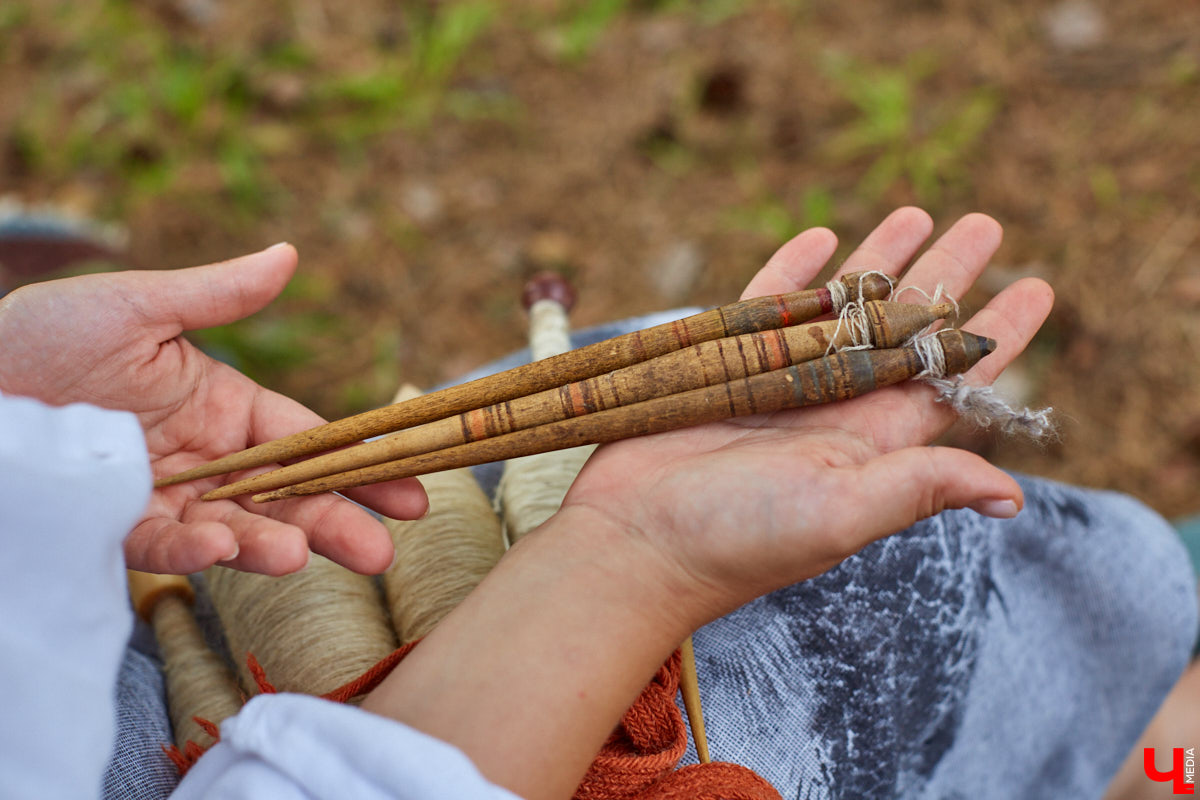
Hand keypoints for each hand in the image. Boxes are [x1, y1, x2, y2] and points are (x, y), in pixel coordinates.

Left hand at [0, 245, 427, 574]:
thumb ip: (218, 294)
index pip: (306, 438)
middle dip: (336, 520)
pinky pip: (163, 543)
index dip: (358, 461)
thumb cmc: (43, 332)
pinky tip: (223, 547)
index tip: (409, 487)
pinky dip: (194, 549)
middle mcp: (204, 457)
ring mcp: (163, 496)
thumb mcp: (137, 305)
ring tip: (303, 555)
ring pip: (234, 528)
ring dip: (272, 543)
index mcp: (220, 404)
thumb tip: (291, 254)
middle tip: (382, 551)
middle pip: (286, 494)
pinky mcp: (114, 526)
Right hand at [361, 209, 1052, 799]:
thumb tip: (1013, 496)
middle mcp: (832, 405)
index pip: (950, 379)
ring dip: (881, 261)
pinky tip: (822, 237)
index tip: (1038, 288)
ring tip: (918, 211)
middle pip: (905, 328)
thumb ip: (920, 487)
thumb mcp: (840, 514)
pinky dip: (795, 270)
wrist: (633, 543)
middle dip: (948, 277)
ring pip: (841, 306)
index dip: (996, 335)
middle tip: (986, 222)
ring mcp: (776, 380)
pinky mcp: (722, 362)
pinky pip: (766, 302)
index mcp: (871, 441)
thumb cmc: (738, 539)